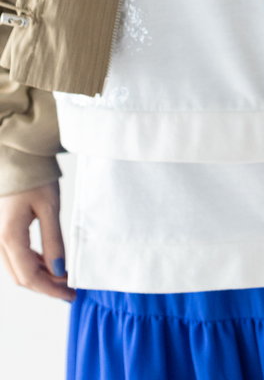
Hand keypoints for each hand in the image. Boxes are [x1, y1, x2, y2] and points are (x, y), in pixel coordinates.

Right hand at [0, 180, 76, 301]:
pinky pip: (15, 257)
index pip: (28, 277)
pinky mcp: (3, 232)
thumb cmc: (34, 177)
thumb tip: (58, 270)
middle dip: (46, 286)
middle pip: (21, 277)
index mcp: (9, 236)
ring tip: (64, 277)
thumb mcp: (49, 207)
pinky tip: (50, 263)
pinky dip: (33, 264)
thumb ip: (53, 240)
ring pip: (17, 269)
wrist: (17, 157)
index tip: (69, 293)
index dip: (50, 289)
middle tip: (70, 289)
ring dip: (40, 277)